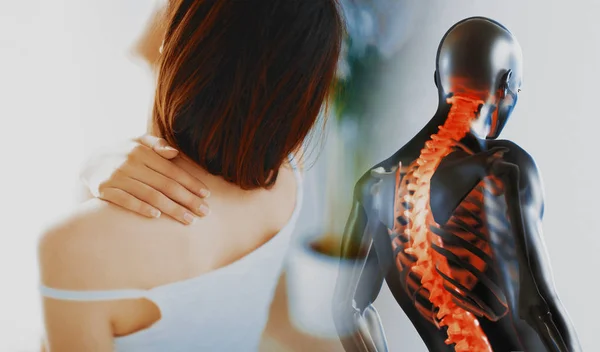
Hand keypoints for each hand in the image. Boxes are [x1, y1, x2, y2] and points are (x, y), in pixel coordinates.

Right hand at [82, 135, 209, 224]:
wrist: (89, 163)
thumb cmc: (123, 153)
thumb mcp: (138, 141)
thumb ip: (157, 144)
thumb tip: (174, 152)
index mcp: (142, 151)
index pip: (172, 170)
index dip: (191, 183)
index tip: (206, 195)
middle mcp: (130, 163)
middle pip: (165, 185)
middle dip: (187, 199)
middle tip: (204, 212)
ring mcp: (116, 177)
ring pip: (150, 195)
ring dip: (171, 208)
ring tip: (188, 219)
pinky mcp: (104, 190)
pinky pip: (125, 201)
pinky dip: (141, 208)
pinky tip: (157, 216)